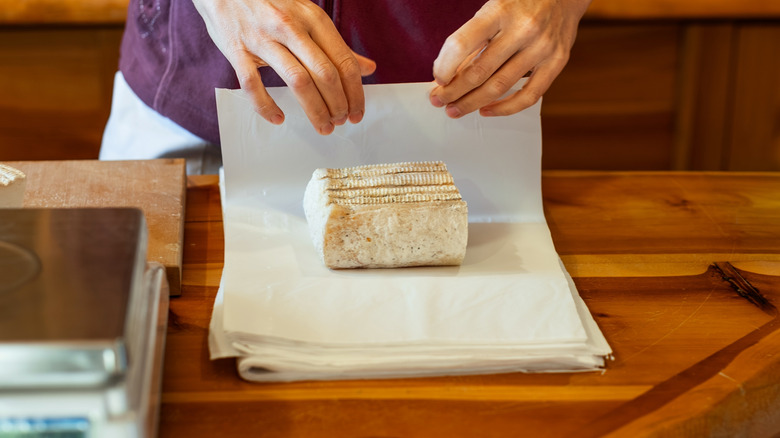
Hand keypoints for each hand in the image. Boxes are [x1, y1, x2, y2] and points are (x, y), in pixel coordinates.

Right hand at [193, 0, 376, 134]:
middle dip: (338, 105)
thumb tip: (369, 68)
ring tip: (323, 126)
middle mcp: (290, 26)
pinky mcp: (237, 50)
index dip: (355, 92)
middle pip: (325, 74)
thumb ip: (337, 46)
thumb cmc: (270, 4)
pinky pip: (253, 85)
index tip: (357, 112)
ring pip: (297, 81)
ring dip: (315, 110)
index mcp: (312, 18)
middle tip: (341, 121)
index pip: (344, 61)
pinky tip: (278, 118)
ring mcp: (262, 38)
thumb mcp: (308, 17)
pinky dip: (266, 106)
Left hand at [429, 0, 590, 117]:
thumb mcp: (493, 9)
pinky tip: (486, 110)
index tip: (437, 79)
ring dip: (472, 103)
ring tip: (455, 109)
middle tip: (438, 100)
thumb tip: (446, 73)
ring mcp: (542, 47)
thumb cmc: (521, 3)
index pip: (462, 44)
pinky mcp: (557, 62)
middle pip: (479, 71)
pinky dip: (505, 108)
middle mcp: (523, 28)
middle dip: (453, 91)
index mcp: (500, 10)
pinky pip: (529, 96)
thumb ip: (473, 39)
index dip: (445, 66)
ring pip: (500, 87)